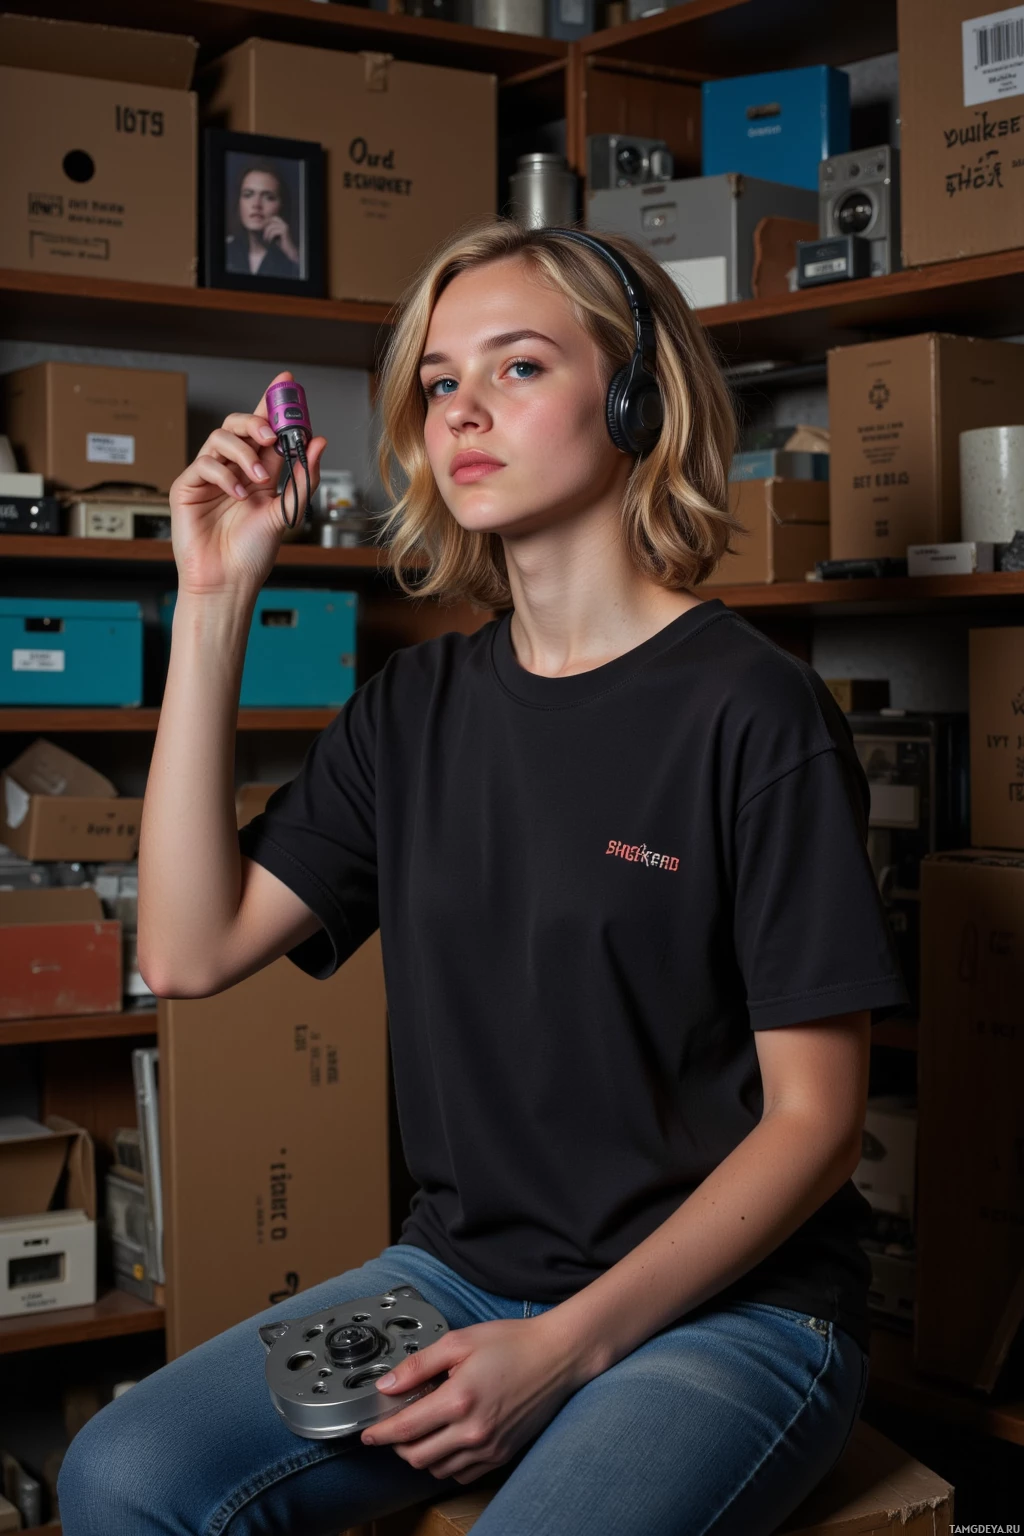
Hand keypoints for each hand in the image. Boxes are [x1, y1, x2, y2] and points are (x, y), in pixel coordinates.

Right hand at [168, 370, 325, 597]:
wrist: (227, 581)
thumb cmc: (252, 554)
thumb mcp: (286, 512)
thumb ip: (303, 478)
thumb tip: (319, 443)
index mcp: (260, 473)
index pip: (265, 429)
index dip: (273, 403)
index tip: (286, 382)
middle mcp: (235, 470)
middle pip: (240, 424)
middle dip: (257, 421)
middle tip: (271, 433)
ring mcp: (210, 477)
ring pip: (221, 438)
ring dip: (244, 451)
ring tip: (259, 478)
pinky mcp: (188, 487)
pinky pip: (205, 463)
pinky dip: (225, 474)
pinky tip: (237, 494)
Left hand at [263, 217, 299, 263]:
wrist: (289, 251)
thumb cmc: (281, 244)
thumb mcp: (274, 234)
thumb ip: (270, 228)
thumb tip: (261, 223)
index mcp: (282, 223)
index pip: (272, 217)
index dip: (266, 221)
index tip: (261, 227)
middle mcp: (284, 224)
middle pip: (271, 219)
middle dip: (265, 225)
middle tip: (262, 232)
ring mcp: (285, 227)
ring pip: (271, 226)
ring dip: (266, 233)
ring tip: (265, 239)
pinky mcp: (284, 232)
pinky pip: (273, 232)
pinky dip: (270, 237)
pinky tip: (270, 242)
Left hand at [359, 1316, 582, 1485]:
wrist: (556, 1356)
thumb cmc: (511, 1343)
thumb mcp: (460, 1341)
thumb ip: (419, 1364)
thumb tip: (387, 1384)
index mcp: (459, 1400)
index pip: (405, 1429)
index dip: (380, 1433)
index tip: (367, 1433)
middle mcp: (473, 1431)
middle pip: (416, 1457)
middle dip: (398, 1446)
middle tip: (394, 1428)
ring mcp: (489, 1447)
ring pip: (437, 1469)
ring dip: (421, 1456)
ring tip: (422, 1431)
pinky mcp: (501, 1455)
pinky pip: (462, 1473)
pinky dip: (446, 1463)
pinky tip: (447, 1441)